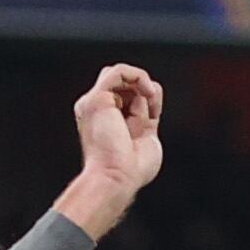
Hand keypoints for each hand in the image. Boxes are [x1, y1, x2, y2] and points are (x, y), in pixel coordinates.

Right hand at [58, 63, 164, 232]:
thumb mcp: (146, 135)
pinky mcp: (96, 98)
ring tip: (148, 108)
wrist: (116, 178)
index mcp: (108, 119)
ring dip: (142, 88)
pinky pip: (119, 71)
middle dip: (143, 92)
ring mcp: (95, 103)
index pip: (129, 94)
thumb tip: (150, 93)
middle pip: (124, 82)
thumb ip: (146, 114)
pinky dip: (138, 77)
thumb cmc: (130, 169)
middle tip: (151, 115)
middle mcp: (99, 109)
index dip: (147, 100)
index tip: (154, 119)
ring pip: (122, 74)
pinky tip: (147, 93)